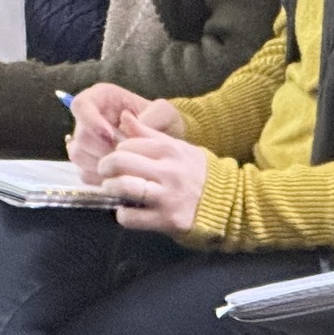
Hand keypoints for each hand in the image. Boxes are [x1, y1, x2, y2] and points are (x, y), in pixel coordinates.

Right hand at [67, 84, 183, 182]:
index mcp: (101, 98)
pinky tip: (121, 175)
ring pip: (78, 155)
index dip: (91, 121)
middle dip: (103, 148)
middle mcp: (88, 119)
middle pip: (80, 135)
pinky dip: (102, 176)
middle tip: (126, 155)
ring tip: (127, 165)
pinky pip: (84, 172)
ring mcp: (85, 142)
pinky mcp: (87, 163)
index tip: (111, 134)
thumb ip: (151, 115)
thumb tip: (128, 128)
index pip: (80, 105)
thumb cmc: (163, 121)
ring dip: (102, 164)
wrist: (165, 144)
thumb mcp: (165, 112)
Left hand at [100, 110, 208, 235]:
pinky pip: (130, 216)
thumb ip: (148, 133)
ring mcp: (168, 195)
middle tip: (106, 174)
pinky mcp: (166, 219)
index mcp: (171, 150)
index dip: (118, 152)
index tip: (120, 160)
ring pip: (123, 186)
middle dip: (105, 168)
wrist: (228, 202)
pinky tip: (128, 210)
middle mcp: (169, 171)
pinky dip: (123, 214)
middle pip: (120, 162)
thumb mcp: (178, 148)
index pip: (128, 145)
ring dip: (110, 189)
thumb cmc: (197, 172)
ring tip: (113, 191)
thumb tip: (124, 115)